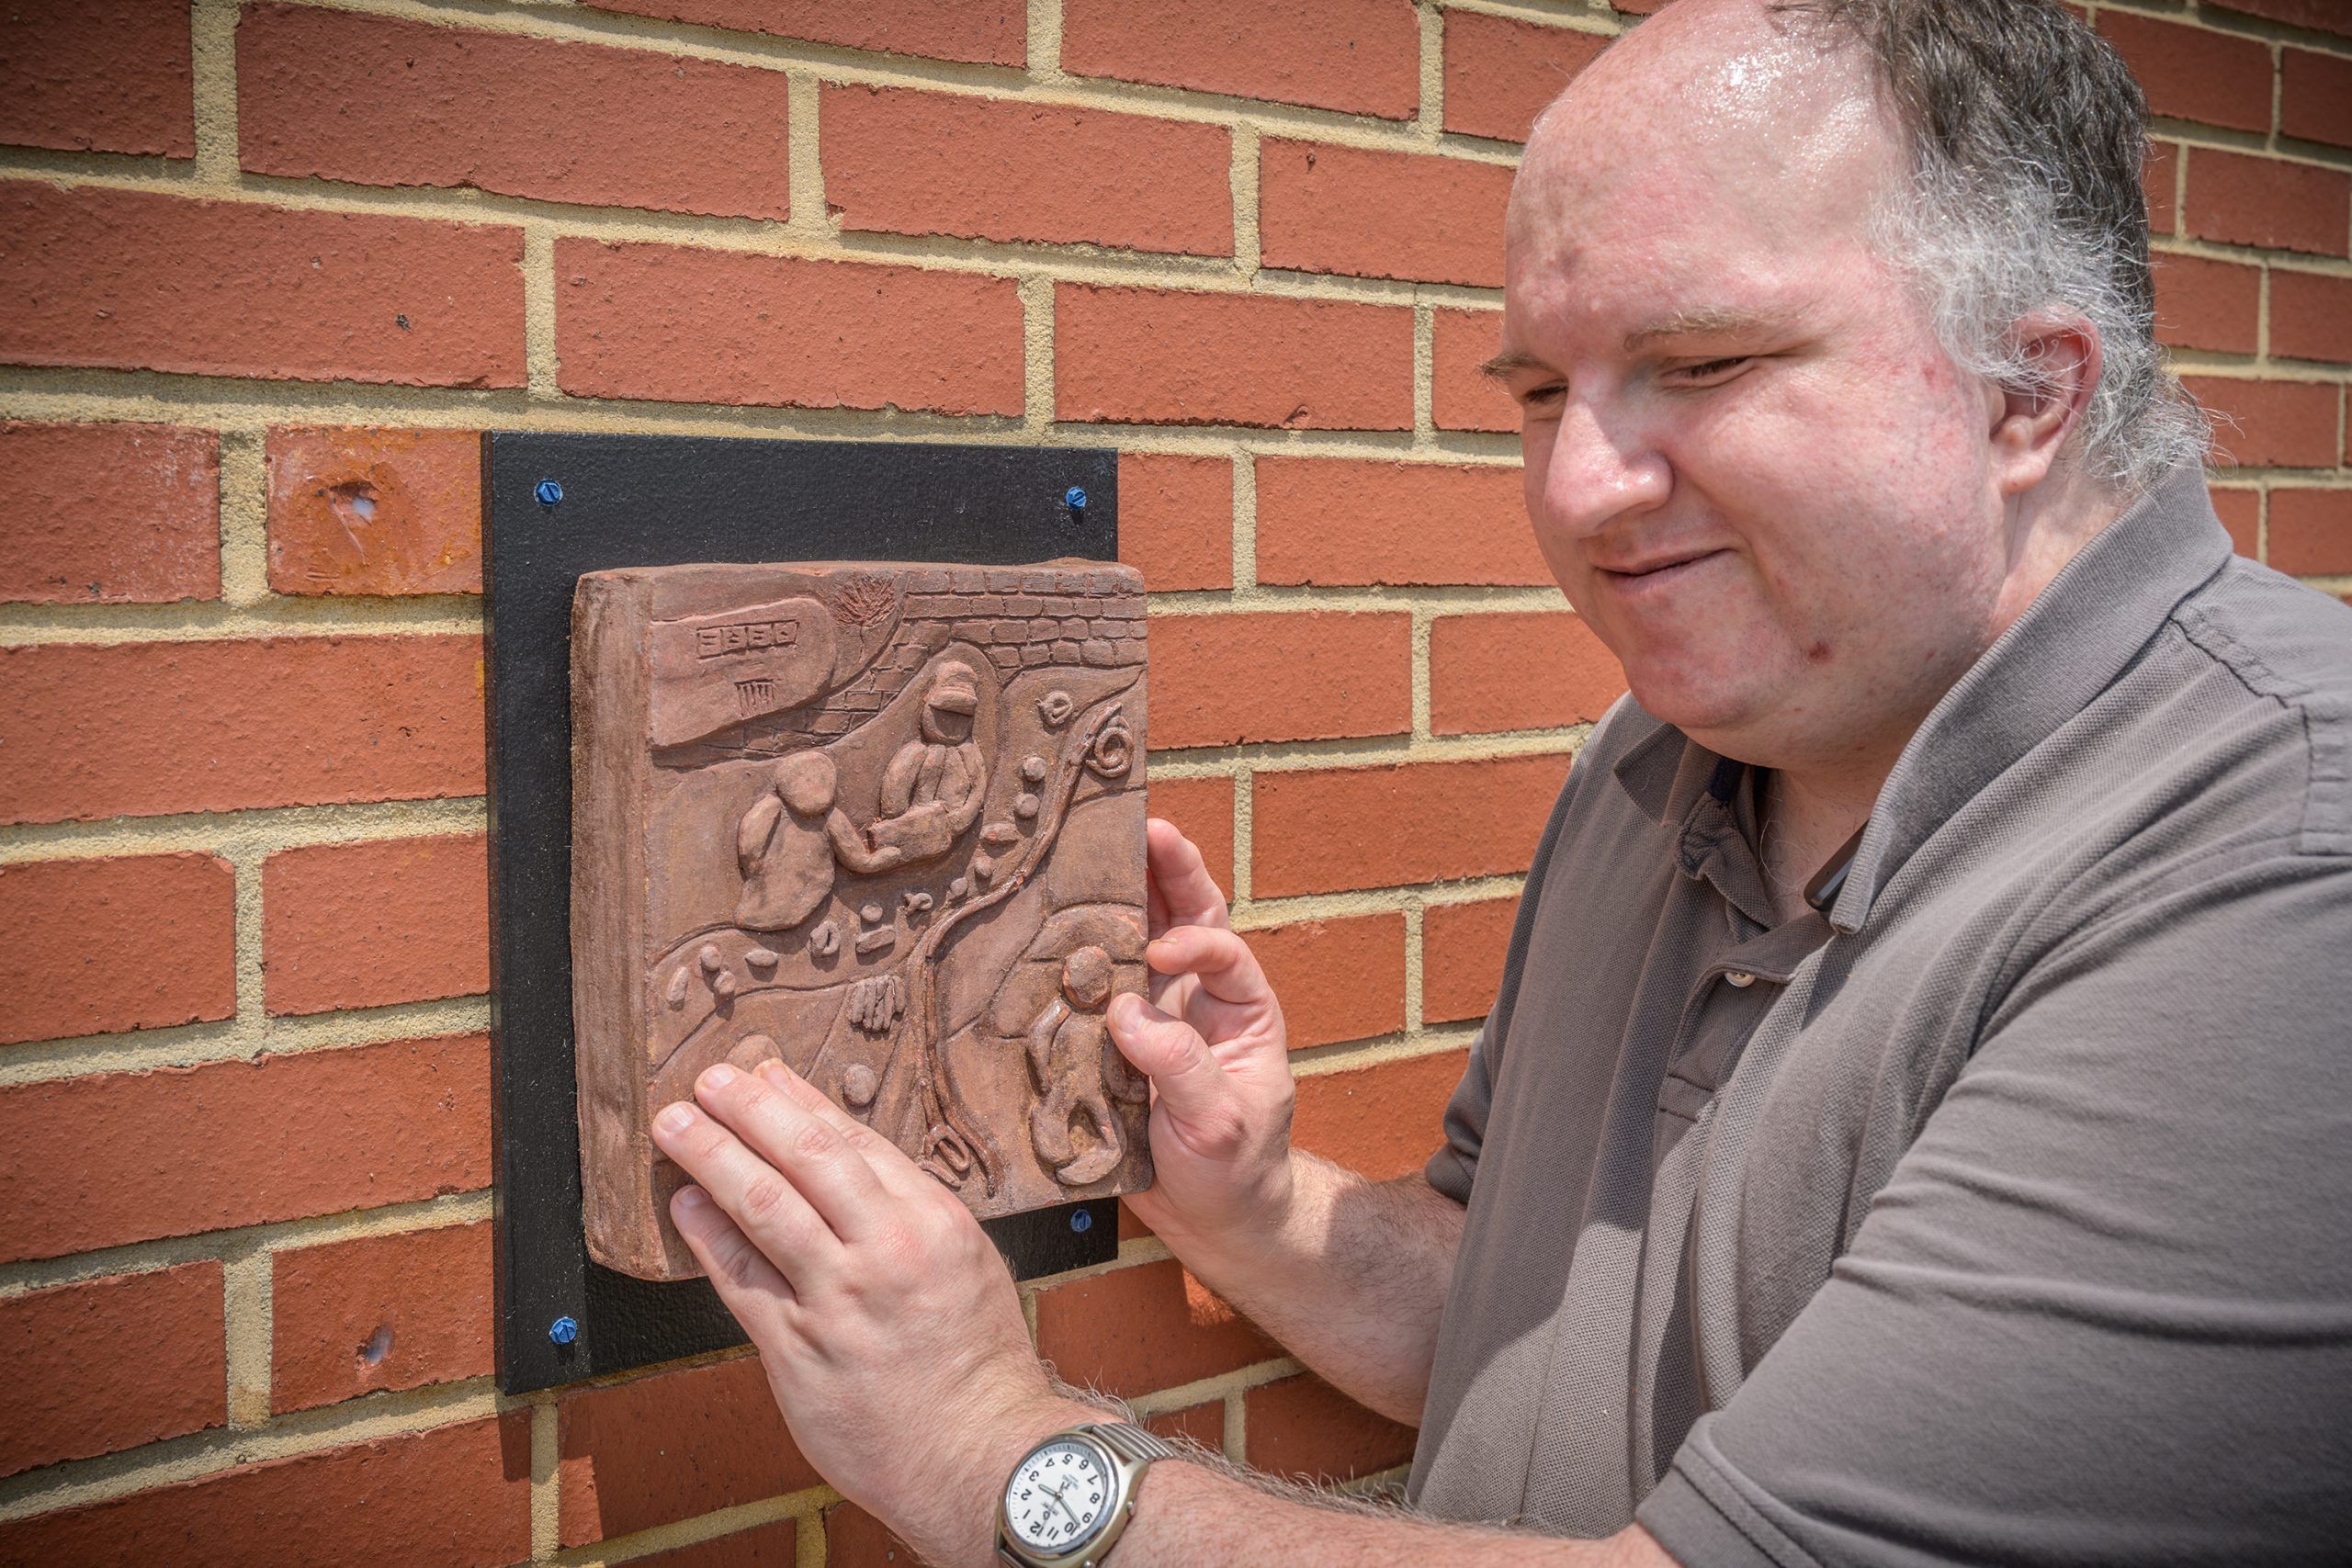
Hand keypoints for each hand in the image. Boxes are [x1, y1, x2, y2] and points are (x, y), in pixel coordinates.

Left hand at [651, 1059, 1094, 1567]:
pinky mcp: (798, 1351)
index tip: (765, 1074)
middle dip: (748, 1110)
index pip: (853, 1141)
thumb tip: (847, 1159)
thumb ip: (906, 1210)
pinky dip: (708, 1235)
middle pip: (805, 1157)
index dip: (799, 1101)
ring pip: (763, 1207)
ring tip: (676, 1125)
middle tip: (709, 1079)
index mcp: (933, 1219)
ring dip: (711, 1156)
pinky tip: (684, 1204)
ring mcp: (837, 1300)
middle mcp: (886, 1250)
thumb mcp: (966, 1259)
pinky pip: (740, 1280)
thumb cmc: (976, 1360)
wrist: (982, 1451)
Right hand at [1110, 819, 1297, 1245]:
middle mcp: (1199, 999)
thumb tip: (1128, 1013)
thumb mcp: (1220, 1124)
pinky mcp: (1115, 1040)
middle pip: (1188, 917)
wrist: (1212, 1221)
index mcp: (1242, 1009)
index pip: (1225, 951)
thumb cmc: (1234, 1171)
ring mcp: (1156, 1015)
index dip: (1196, 942)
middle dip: (1169, 870)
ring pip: (1141, 940)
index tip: (1163, 954)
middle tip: (1144, 826)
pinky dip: (1076, 954)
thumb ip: (1182, 1068)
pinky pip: (1096, 987)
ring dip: (1121, 896)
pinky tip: (1047, 925)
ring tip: (1091, 851)